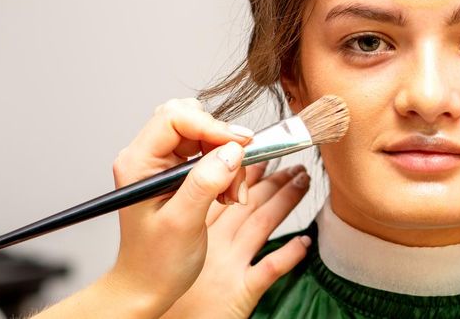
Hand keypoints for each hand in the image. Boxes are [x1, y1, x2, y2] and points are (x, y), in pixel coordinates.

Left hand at [105, 98, 256, 312]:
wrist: (148, 285)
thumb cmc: (156, 261)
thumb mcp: (182, 223)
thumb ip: (205, 183)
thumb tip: (232, 150)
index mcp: (137, 163)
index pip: (175, 118)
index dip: (212, 126)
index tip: (241, 145)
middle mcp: (147, 157)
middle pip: (192, 121)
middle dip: (223, 144)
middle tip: (238, 174)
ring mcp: (162, 164)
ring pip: (205, 137)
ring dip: (229, 160)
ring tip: (233, 194)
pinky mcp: (178, 173)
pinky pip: (210, 154)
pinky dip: (227, 170)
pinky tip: (228, 194)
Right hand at [162, 164, 311, 317]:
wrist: (154, 312)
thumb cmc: (167, 284)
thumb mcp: (181, 241)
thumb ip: (202, 214)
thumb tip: (221, 189)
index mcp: (198, 228)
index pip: (227, 191)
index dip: (248, 172)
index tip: (265, 157)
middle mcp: (216, 244)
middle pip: (249, 204)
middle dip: (274, 180)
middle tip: (294, 164)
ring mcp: (230, 266)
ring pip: (262, 225)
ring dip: (285, 201)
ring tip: (303, 182)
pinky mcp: (241, 291)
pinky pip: (270, 268)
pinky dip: (289, 253)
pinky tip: (305, 241)